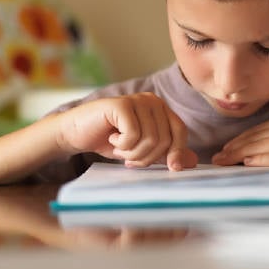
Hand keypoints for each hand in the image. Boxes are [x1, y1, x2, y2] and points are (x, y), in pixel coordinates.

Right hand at [56, 92, 196, 169]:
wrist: (75, 133)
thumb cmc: (110, 141)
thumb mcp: (143, 151)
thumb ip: (167, 154)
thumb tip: (193, 162)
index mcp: (161, 108)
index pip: (180, 131)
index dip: (177, 152)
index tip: (171, 169)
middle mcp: (152, 100)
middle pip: (165, 139)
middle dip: (147, 157)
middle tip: (129, 157)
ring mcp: (137, 100)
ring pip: (150, 139)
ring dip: (133, 153)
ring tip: (120, 148)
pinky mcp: (121, 105)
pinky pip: (133, 135)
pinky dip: (122, 146)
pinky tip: (111, 139)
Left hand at [211, 110, 268, 165]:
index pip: (262, 129)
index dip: (244, 137)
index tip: (229, 145)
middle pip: (256, 137)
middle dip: (235, 146)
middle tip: (217, 156)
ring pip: (261, 146)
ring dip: (240, 154)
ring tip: (223, 161)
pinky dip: (260, 159)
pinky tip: (247, 163)